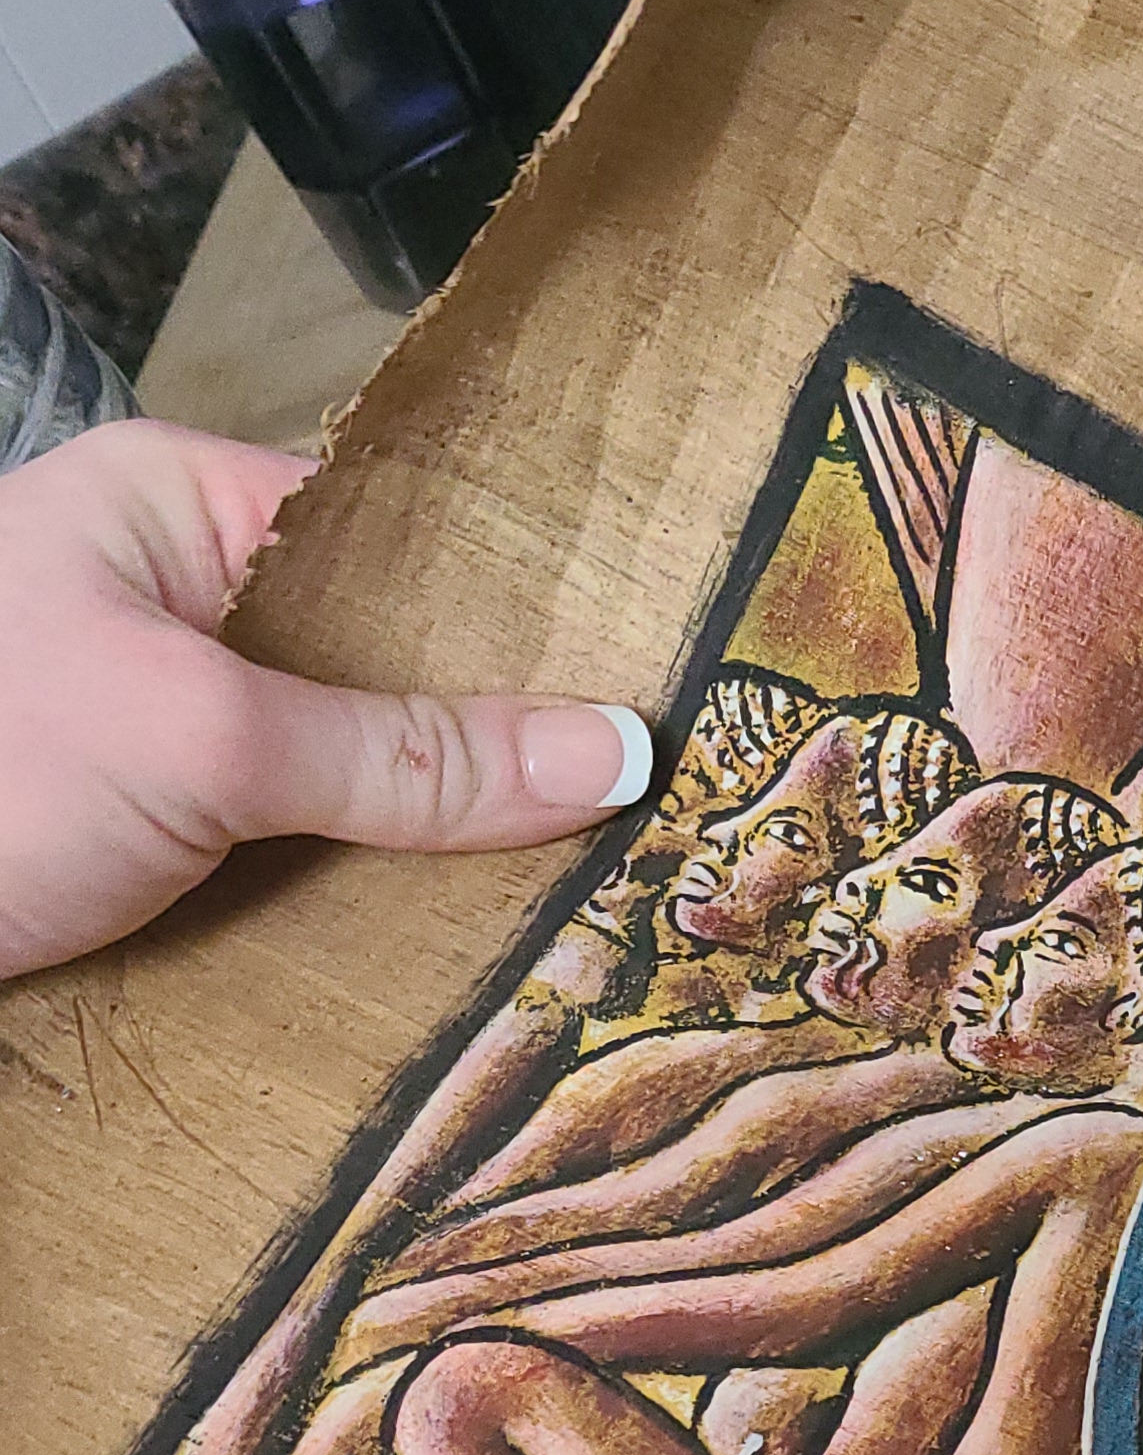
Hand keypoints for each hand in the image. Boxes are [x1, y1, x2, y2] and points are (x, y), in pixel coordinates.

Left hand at [0, 421, 654, 980]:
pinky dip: (383, 902)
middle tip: (661, 810)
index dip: (533, 616)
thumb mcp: (203, 744)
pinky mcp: (162, 840)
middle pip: (394, 670)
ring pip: (360, 775)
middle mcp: (184, 607)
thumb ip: (409, 756)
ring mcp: (171, 728)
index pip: (406, 543)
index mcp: (184, 511)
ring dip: (453, 842)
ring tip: (603, 884)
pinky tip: (475, 943)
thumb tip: (622, 752)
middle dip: (511, 746)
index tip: (666, 687)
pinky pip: (310, 858)